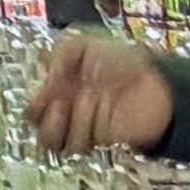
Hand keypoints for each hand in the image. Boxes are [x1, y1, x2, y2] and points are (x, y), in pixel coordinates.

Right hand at [26, 35, 170, 155]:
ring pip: (53, 136)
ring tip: (78, 104)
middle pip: (39, 122)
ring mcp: (82, 125)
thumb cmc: (122, 60)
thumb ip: (59, 53)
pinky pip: (76, 145)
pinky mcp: (97, 142)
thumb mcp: (84, 44)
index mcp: (62, 82)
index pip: (36, 99)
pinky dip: (79, 132)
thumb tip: (46, 77)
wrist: (155, 88)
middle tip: (55, 104)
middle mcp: (68, 105)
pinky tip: (92, 114)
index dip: (34, 99)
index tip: (41, 95)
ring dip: (61, 122)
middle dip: (42, 115)